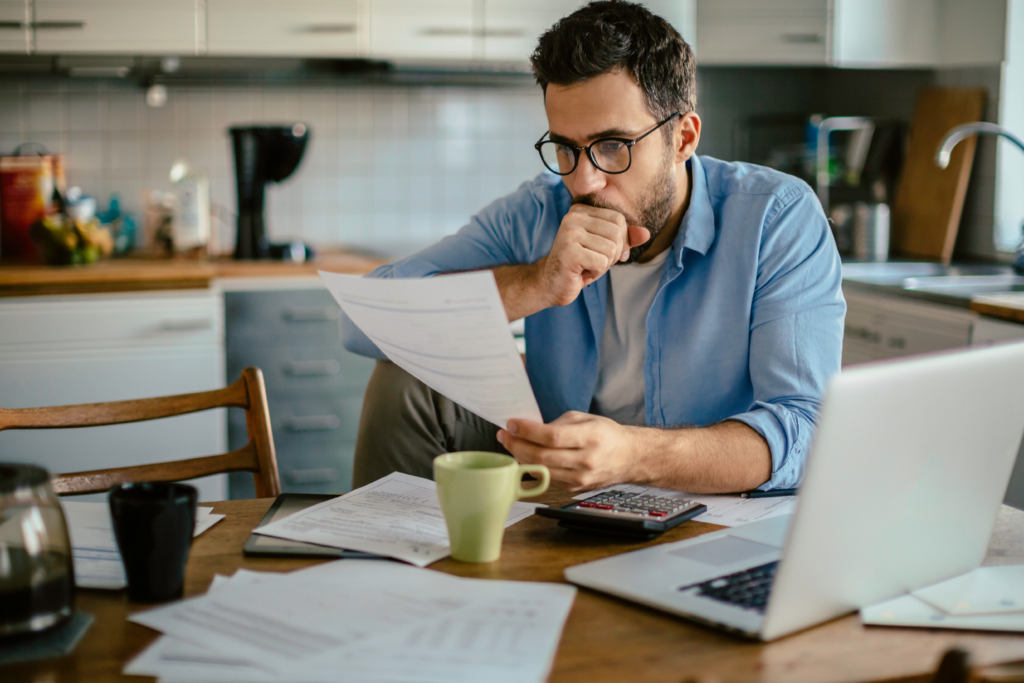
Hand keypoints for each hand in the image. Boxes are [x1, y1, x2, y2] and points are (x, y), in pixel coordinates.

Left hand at [496, 411, 640, 492]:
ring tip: (511, 443)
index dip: (527, 431)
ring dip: (520, 456)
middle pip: (542, 456)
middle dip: (517, 444)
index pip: (552, 436)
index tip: (512, 424)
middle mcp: (586, 460)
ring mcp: (580, 478)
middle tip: (505, 434)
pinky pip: (547, 477)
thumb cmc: (607, 435)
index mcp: (590, 437)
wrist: (629, 458)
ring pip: (541, 470)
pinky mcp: (575, 488)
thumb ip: (558, 423)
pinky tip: (525, 455)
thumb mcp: (585, 419)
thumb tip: (530, 428)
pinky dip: (533, 466)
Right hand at [538, 205, 649, 307]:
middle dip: (613, 254)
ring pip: (611, 249)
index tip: (605, 252)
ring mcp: (569, 233)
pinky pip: (602, 262)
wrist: (552, 284)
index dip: (620, 240)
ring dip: (604, 264)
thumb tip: (646, 234)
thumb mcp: (605, 248)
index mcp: (581, 210)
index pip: (618, 219)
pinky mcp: (569, 252)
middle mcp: (573, 217)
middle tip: (594, 261)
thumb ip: (625, 238)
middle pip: (617, 233)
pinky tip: (581, 271)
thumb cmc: (580, 264)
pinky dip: (596, 272)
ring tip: (587, 265)